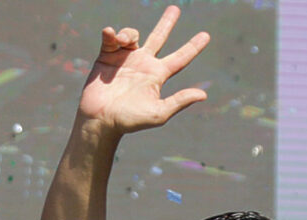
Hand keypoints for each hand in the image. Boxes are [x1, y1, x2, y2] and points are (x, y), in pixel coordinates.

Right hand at [80, 6, 209, 134]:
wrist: (100, 120)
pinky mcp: (106, 58)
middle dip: (167, 23)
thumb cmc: (129, 121)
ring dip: (129, 32)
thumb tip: (203, 95)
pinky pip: (110, 40)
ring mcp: (124, 60)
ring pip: (132, 35)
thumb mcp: (158, 113)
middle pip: (159, 37)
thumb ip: (179, 101)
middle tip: (175, 9)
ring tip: (123, 41)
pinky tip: (110, 34)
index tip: (206, 35)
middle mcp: (143, 64)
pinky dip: (111, 34)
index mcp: (157, 75)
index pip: (180, 58)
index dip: (193, 47)